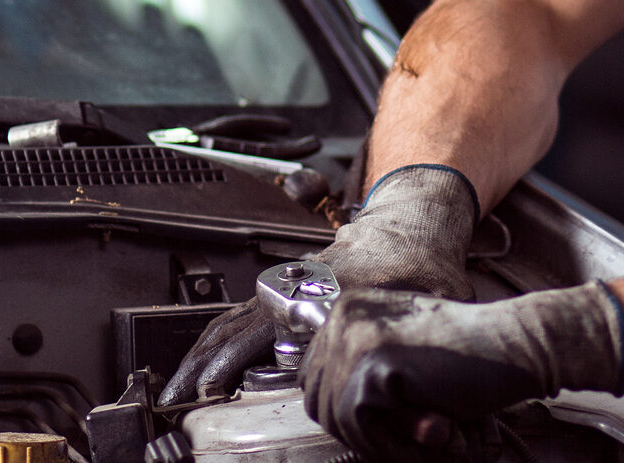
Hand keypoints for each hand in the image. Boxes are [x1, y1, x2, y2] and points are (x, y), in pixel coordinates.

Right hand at [156, 165, 479, 405]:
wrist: (409, 221)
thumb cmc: (420, 260)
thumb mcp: (433, 298)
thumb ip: (431, 335)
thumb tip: (444, 378)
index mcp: (325, 294)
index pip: (268, 330)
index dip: (237, 361)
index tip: (218, 389)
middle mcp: (296, 289)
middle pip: (236, 329)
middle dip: (205, 367)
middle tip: (181, 402)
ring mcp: (285, 290)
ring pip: (230, 324)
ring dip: (202, 357)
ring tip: (179, 392)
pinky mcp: (282, 293)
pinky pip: (237, 318)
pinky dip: (214, 343)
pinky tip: (202, 366)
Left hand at [300, 282, 623, 461]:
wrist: (514, 343)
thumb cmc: (469, 350)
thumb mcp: (404, 347)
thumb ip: (364, 368)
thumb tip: (330, 411)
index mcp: (350, 309)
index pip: (312, 374)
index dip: (342, 408)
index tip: (379, 423)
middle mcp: (346, 318)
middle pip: (318, 399)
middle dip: (357, 428)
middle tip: (408, 433)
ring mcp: (358, 339)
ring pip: (337, 417)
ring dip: (378, 439)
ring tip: (427, 430)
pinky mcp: (377, 366)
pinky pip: (362, 427)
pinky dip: (394, 442)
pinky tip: (435, 428)